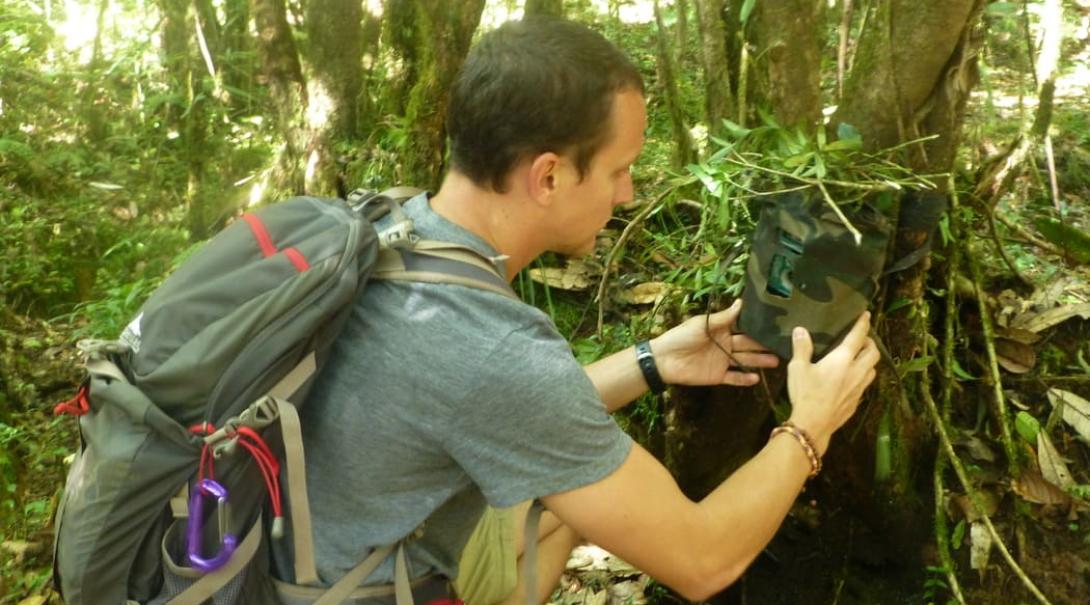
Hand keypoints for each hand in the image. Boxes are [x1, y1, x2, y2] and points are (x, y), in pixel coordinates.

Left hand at [651, 300, 778, 387]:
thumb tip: (741, 302)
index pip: (743, 327)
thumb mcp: (702, 324)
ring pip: (745, 361)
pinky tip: (757, 379)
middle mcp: (725, 344)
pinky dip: (744, 379)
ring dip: (759, 361)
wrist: (664, 359)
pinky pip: (733, 378)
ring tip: (776, 361)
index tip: (775, 323)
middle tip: (783, 344)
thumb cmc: (681, 337)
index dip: (757, 326)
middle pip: (748, 345)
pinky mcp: (717, 375)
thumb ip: (723, 317)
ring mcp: (722, 361)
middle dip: (764, 345)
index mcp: (721, 329)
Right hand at [786, 312, 878, 454]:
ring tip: (859, 359)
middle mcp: (856, 371)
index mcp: (842, 359)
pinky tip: (851, 380)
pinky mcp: (857, 402)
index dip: (863, 324)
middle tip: (862, 340)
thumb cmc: (805, 393)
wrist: (813, 424)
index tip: (866, 315)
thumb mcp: (798, 368)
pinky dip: (862, 377)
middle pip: (873, 353)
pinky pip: (865, 385)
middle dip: (870, 344)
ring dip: (869, 361)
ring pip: (872, 370)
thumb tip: (800, 330)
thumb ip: (801, 348)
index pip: (857, 337)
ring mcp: (859, 388)